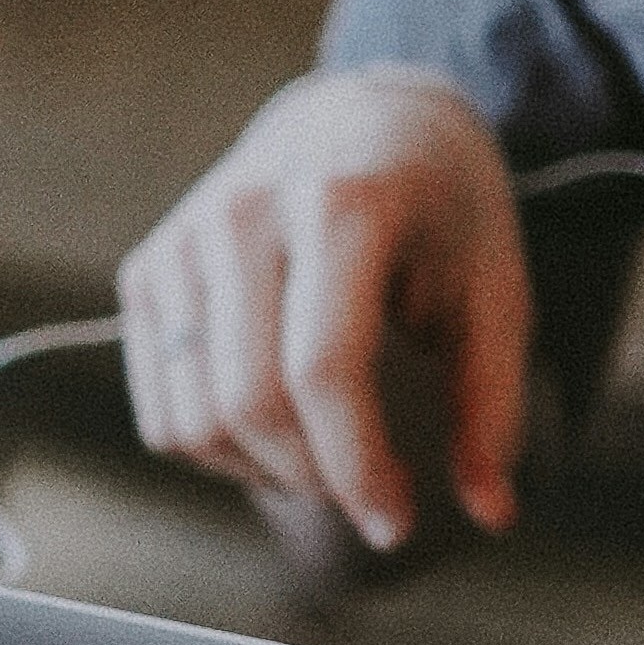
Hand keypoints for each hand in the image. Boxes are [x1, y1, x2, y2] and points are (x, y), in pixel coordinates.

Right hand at [118, 68, 531, 555]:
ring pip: (194, 414)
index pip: (323, 367)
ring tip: (322, 463)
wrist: (359, 119)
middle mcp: (242, 214)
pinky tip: (272, 436)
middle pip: (249, 399)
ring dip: (260, 471)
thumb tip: (491, 513)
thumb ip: (490, 401)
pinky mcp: (149, 268)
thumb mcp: (494, 290)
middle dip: (313, 476)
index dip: (359, 465)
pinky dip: (212, 449)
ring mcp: (182, 240)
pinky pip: (160, 403)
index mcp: (341, 205)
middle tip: (367, 492)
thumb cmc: (442, 211)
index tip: (397, 524)